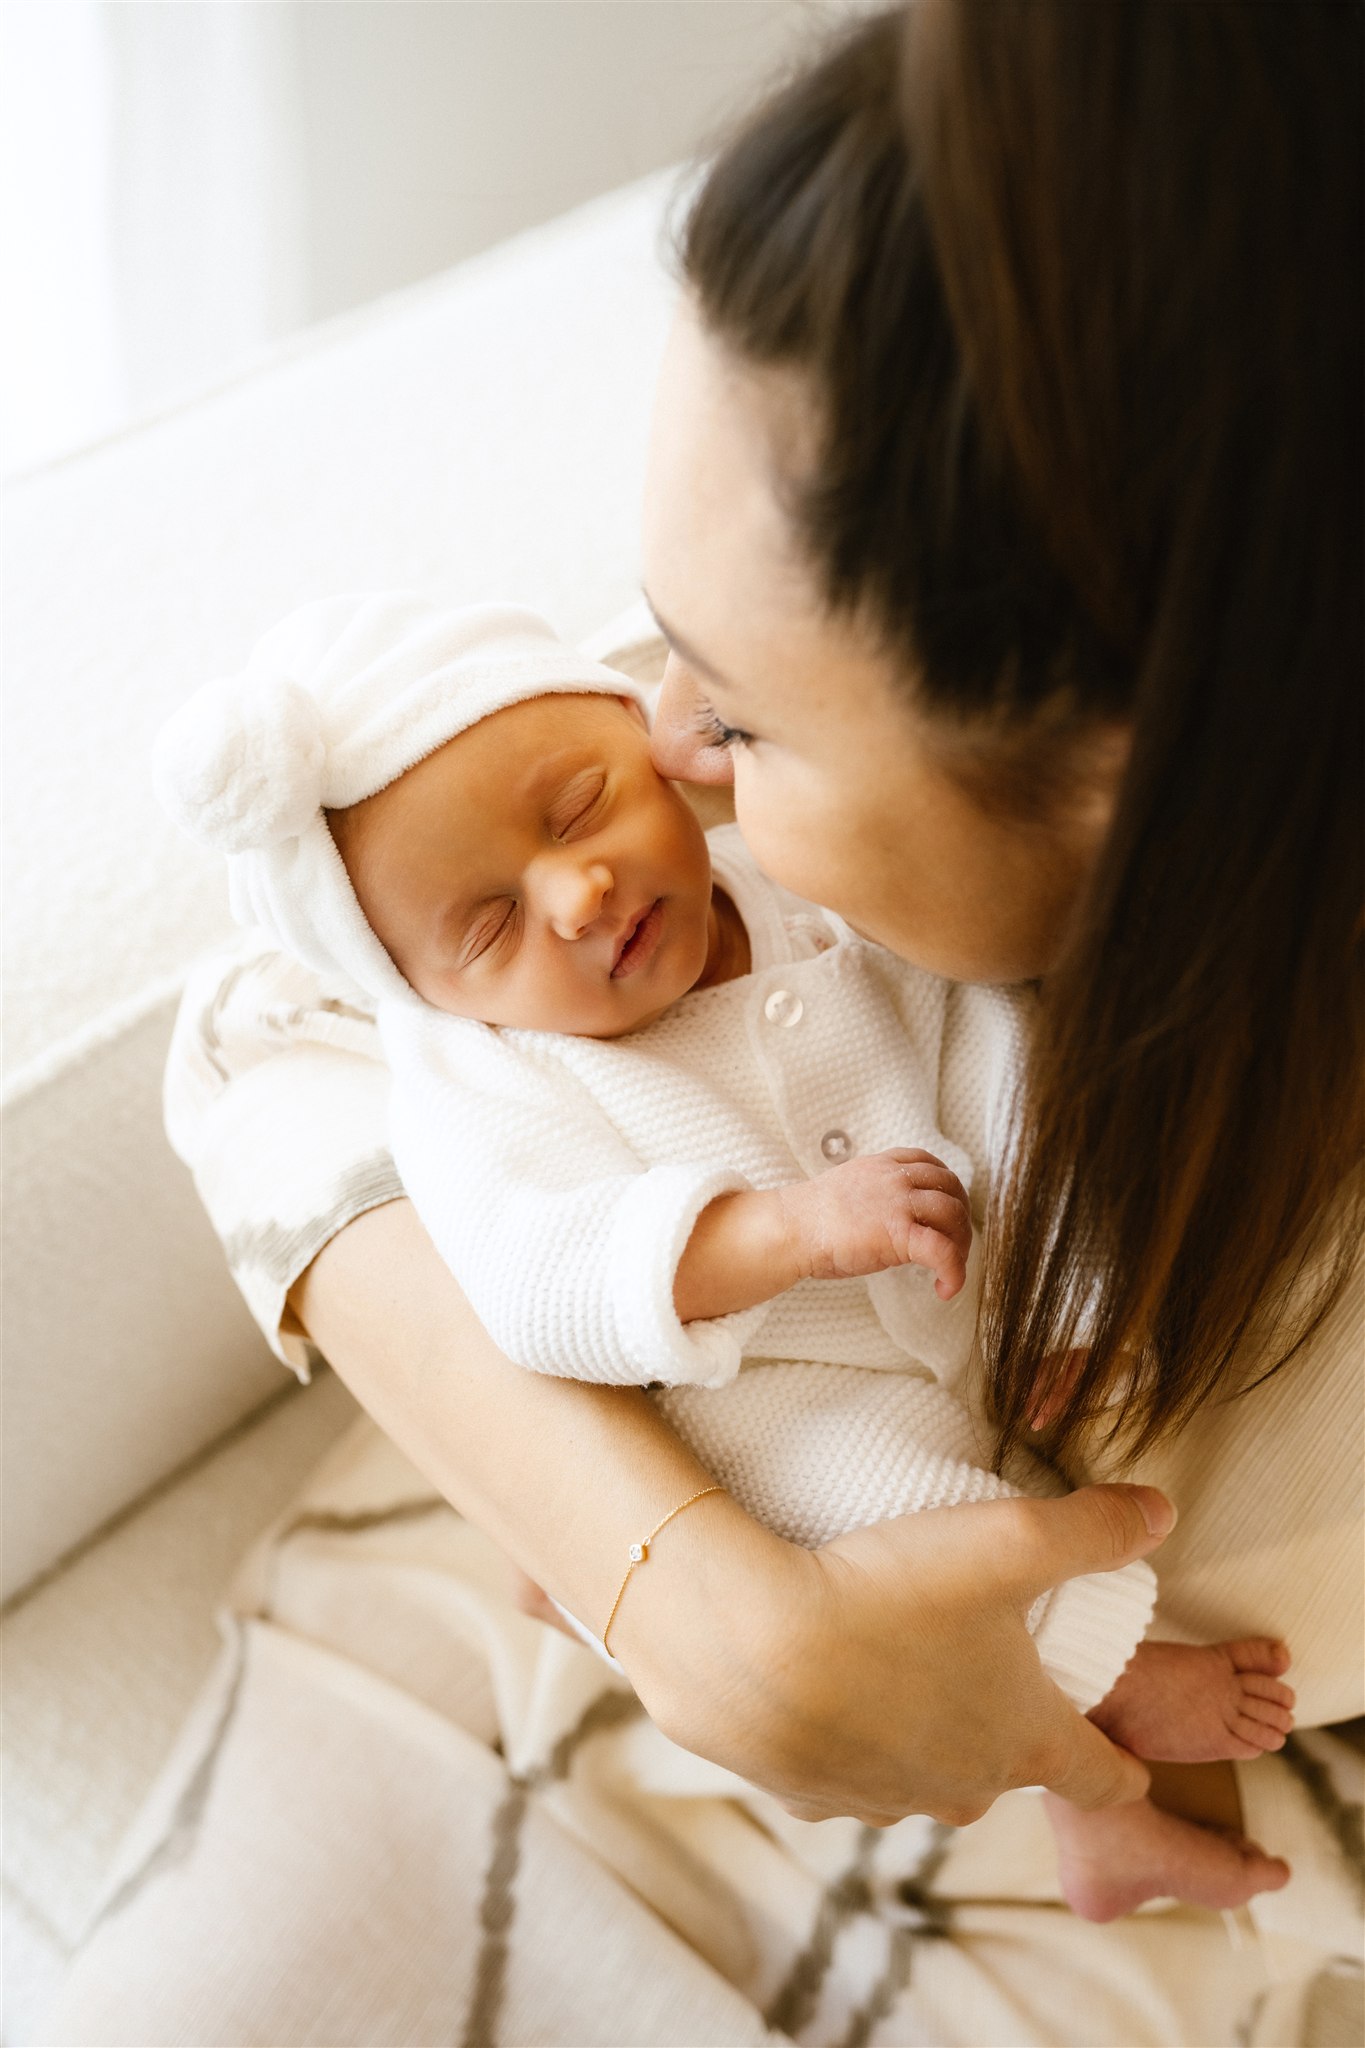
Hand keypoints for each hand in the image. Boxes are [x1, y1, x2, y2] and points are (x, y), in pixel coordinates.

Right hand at [622, 1481, 1175, 1825]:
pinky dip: (848, 1740)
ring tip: (905, 1674)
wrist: (745, 1643)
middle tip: (999, 1677)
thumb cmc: (888, 1595)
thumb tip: (1161, 1512)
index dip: (1124, 1768)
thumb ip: (1092, 1527)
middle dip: (1011, 1735)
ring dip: (926, 1739)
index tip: (1134, 1766)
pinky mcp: (807, 1793)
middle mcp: (959, 1790)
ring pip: (923, 1777)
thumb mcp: (1007, 1540)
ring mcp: (880, 1799)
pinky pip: (846, 1774)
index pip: (1101, 1777)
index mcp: (1023, 1741)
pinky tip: (827, 1688)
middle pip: (1005, 1771)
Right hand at [778, 1147, 971, 1298]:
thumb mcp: (849, 1189)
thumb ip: (876, 1195)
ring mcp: (898, 1204)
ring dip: (961, 1245)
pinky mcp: (898, 1234)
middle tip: (953, 1247)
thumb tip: (891, 1220)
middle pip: (951, 1189)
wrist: (790, 1229)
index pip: (931, 1164)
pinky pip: (943, 1251)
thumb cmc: (811, 1219)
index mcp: (882, 1166)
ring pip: (954, 1215)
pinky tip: (946, 1288)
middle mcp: (895, 1179)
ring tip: (949, 1269)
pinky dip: (954, 1272)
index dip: (948, 1188)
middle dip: (960, 1219)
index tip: (945, 1212)